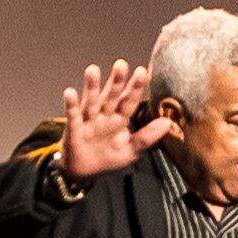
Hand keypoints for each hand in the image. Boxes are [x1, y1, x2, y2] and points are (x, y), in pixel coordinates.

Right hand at [55, 62, 174, 181]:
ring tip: (93, 70)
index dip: (135, 87)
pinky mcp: (74, 129)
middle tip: (121, 64)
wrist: (84, 172)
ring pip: (91, 101)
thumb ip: (147, 137)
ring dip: (92, 86)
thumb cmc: (108, 157)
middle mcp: (104, 115)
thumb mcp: (131, 150)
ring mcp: (89, 121)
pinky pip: (73, 116)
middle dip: (116, 81)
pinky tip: (70, 93)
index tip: (142, 71)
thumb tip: (168, 123)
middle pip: (111, 96)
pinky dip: (71, 105)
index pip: (129, 101)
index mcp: (119, 119)